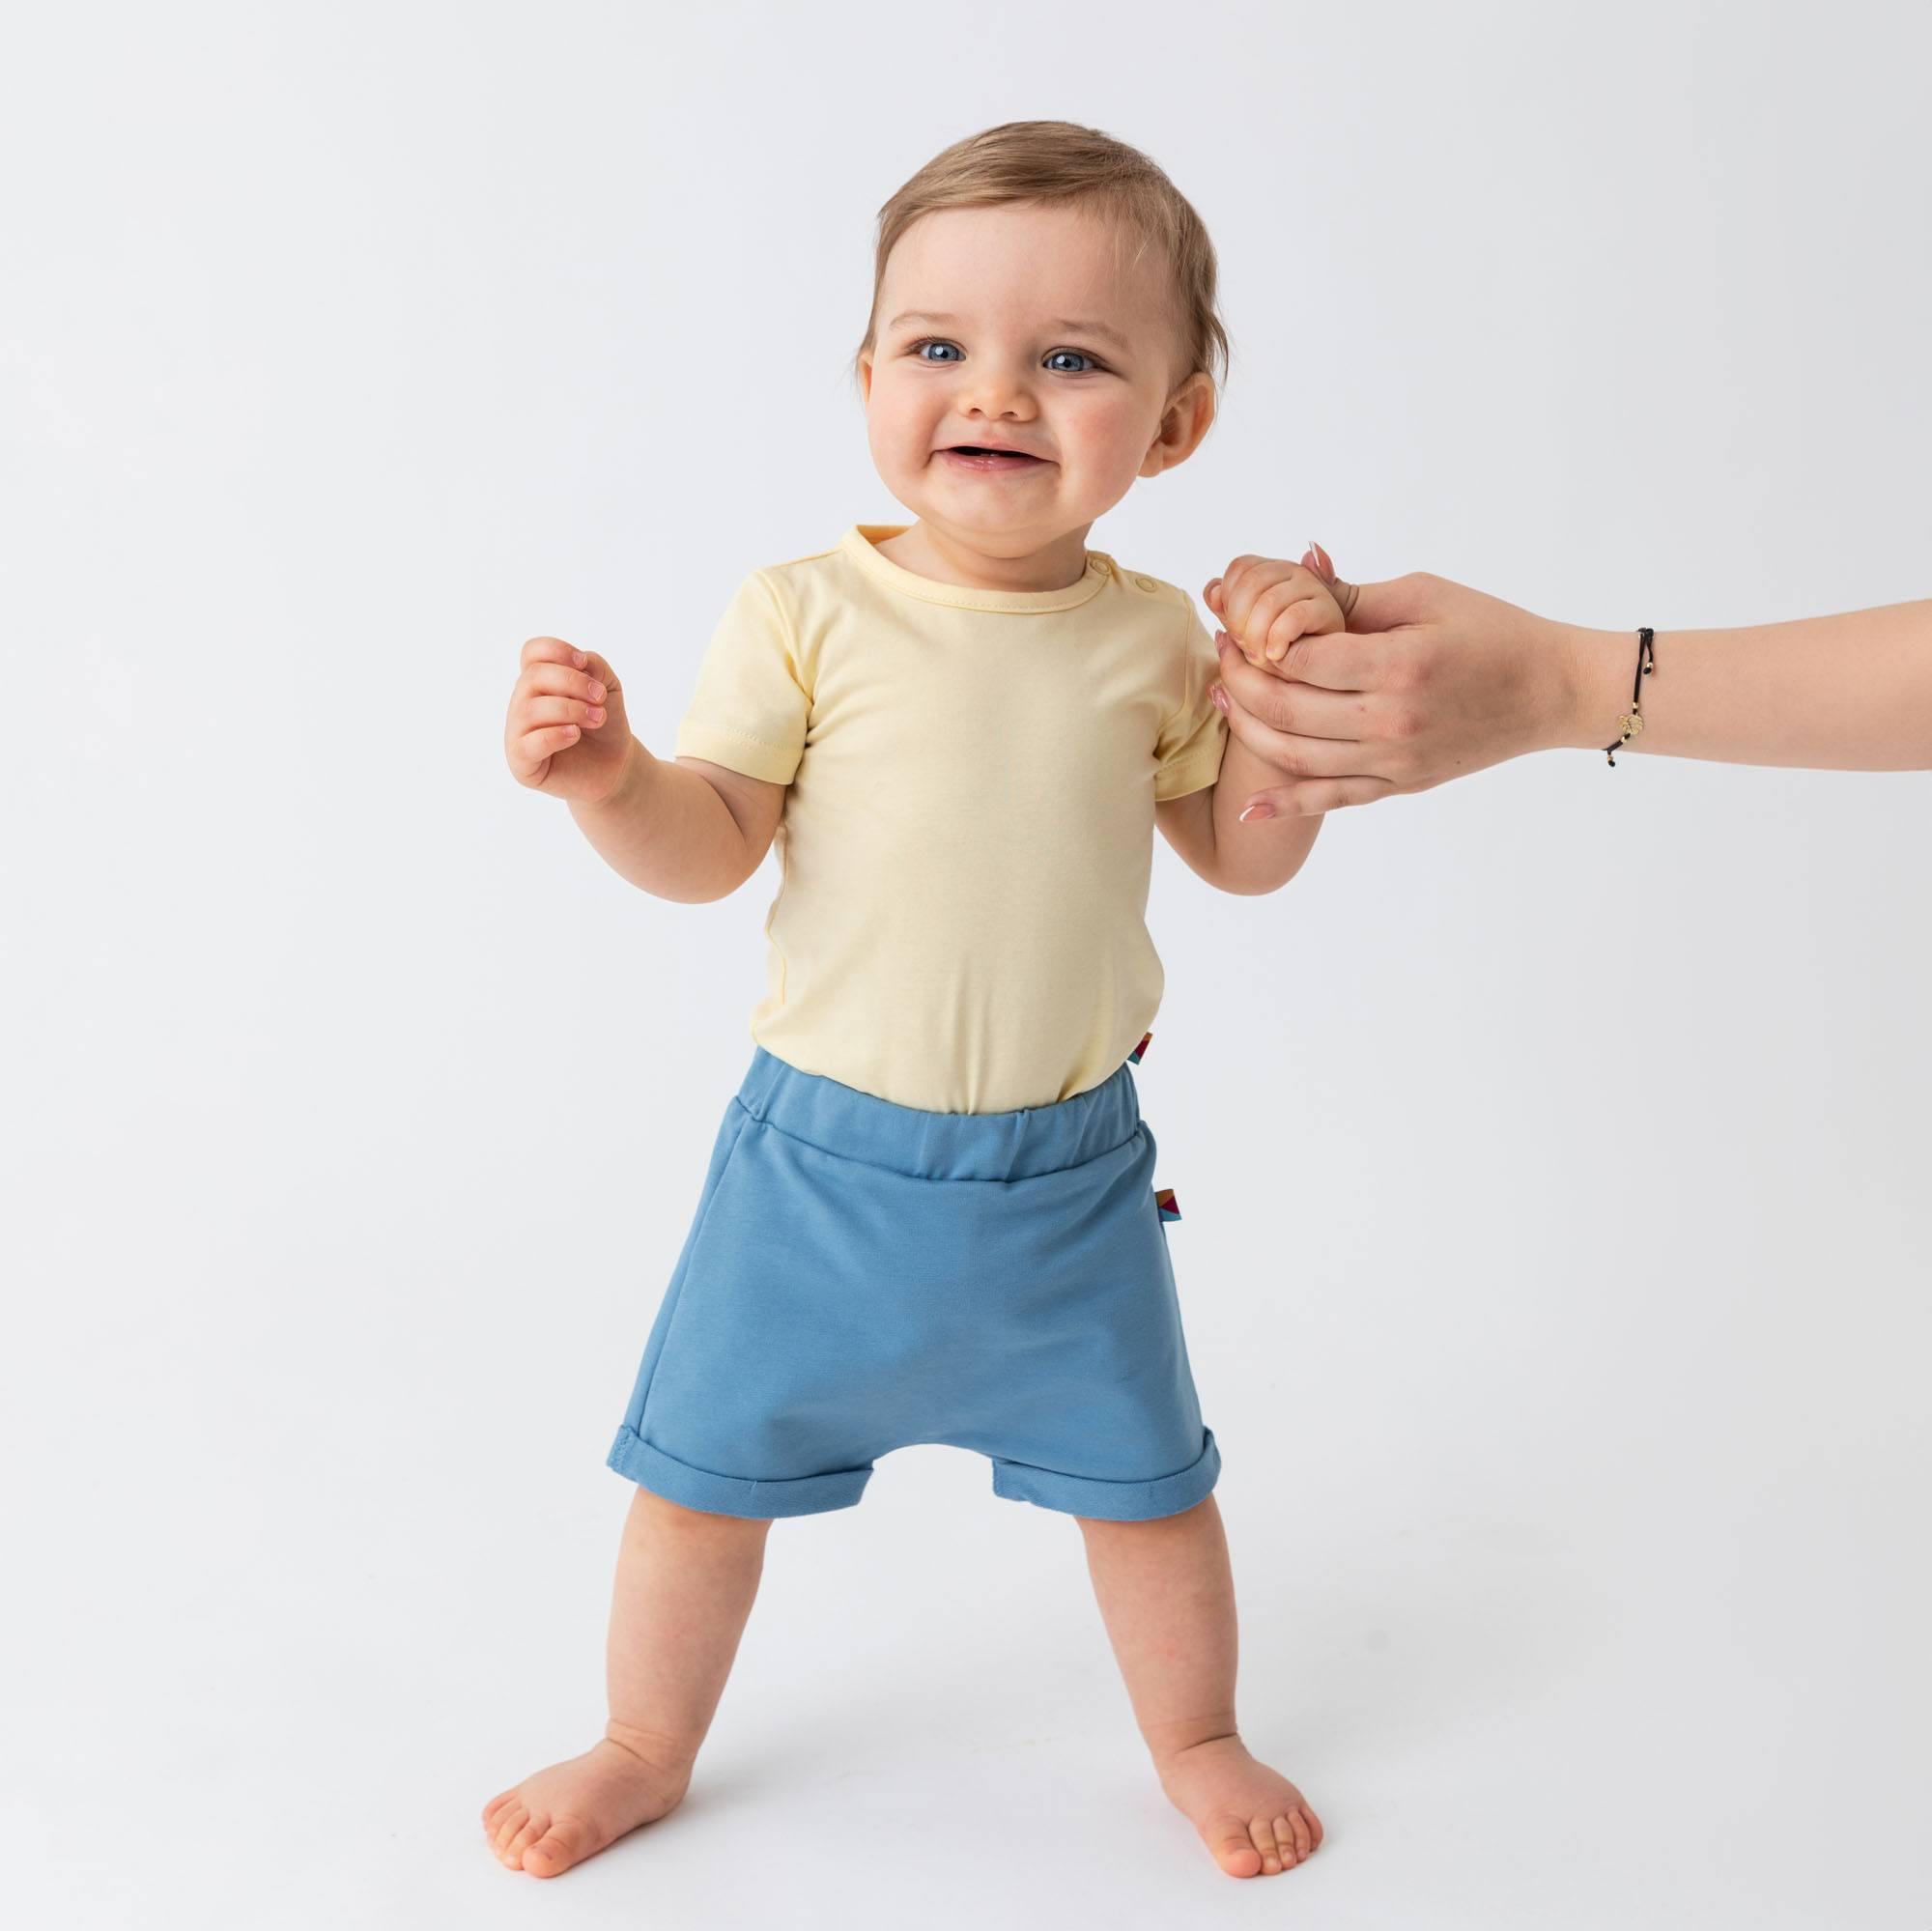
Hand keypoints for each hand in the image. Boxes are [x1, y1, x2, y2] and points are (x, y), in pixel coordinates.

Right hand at [504, 635, 635, 804]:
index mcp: (538, 681)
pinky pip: (528, 744)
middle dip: (571, 682)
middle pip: (532, 677)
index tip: (583, 663)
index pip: (531, 653)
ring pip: (530, 709)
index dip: (555, 650)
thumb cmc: (604, 724)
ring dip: (570, 710)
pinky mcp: (522, 763)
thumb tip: (578, 663)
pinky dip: (555, 735)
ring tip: (596, 719)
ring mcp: (518, 733)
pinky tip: (575, 735)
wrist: (615, 766)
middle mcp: (522, 703)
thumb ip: (594, 666)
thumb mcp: (607, 687)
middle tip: (599, 699)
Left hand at [1200, 548, 1576, 815]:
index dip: (1257, 642)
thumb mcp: (1424, 596)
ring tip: (1222, 700)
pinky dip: (1286, 806)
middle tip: (1221, 654)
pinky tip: (1247, 807)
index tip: (1235, 623)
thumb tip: (1294, 568)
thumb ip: (1352, 595)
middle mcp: (1392, 721)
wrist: (1549, 690)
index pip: (1301, 659)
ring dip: (1247, 730)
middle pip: (1286, 709)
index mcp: (1398, 666)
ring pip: (1296, 756)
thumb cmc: (1490, 632)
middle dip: (1239, 681)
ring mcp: (1395, 761)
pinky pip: (1332, 800)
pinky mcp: (1400, 785)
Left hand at [1202, 549, 1346, 668]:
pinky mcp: (1327, 609)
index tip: (1232, 628)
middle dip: (1239, 620)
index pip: (1239, 567)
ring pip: (1270, 601)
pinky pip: (1294, 616)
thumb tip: (1213, 591)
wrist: (1313, 669)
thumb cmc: (1277, 645)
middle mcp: (1291, 571)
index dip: (1228, 598)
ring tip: (1259, 656)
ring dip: (1257, 635)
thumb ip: (1225, 608)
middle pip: (1251, 582)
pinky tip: (1276, 654)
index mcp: (1269, 570)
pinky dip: (1278, 638)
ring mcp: (1311, 587)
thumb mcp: (1243, 627)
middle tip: (1243, 647)